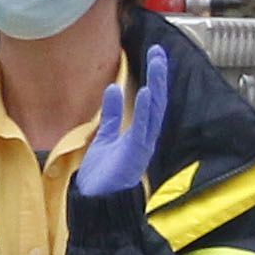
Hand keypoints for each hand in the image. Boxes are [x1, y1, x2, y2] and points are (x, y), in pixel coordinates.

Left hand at [77, 48, 175, 201]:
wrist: (96, 203)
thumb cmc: (102, 176)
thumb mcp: (105, 137)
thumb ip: (111, 115)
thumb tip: (113, 89)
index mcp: (139, 133)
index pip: (150, 101)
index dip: (154, 78)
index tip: (154, 56)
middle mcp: (145, 138)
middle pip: (156, 102)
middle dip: (158, 76)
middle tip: (158, 51)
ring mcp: (142, 146)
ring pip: (154, 111)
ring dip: (156, 85)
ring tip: (157, 62)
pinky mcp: (134, 154)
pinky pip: (142, 129)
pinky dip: (144, 110)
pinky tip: (145, 91)